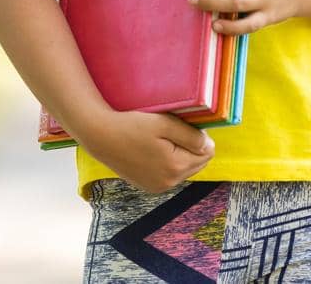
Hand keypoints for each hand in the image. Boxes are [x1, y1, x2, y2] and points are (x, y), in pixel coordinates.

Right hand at [81, 110, 214, 193]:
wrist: (101, 136)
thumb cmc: (132, 126)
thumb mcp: (165, 124)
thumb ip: (191, 136)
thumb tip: (209, 146)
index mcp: (175, 167)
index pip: (207, 153)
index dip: (200, 136)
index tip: (183, 125)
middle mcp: (169, 183)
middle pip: (198, 163)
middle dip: (192, 147)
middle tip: (173, 131)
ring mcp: (157, 187)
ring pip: (185, 169)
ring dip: (181, 155)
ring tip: (162, 139)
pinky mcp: (148, 186)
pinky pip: (170, 174)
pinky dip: (169, 162)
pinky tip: (154, 150)